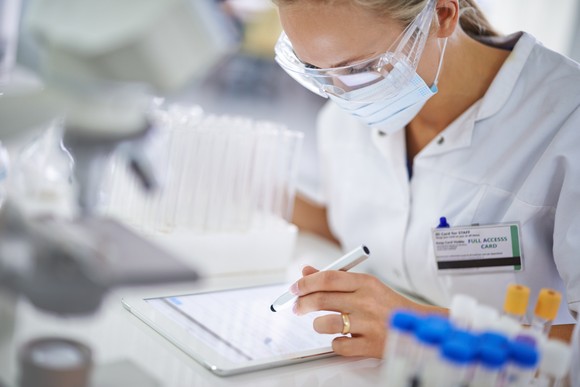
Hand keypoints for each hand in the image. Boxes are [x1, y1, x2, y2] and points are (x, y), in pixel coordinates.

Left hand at [292, 266, 427, 357]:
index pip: (328, 278)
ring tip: (321, 324)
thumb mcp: (365, 286)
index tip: (295, 288)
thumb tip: (307, 272)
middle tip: (297, 306)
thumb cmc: (387, 305)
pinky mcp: (370, 346)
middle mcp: (366, 301)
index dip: (306, 283)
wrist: (417, 326)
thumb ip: (335, 278)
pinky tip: (342, 338)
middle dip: (302, 303)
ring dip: (317, 324)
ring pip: (326, 323)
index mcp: (366, 283)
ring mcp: (368, 324)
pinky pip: (339, 345)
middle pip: (322, 299)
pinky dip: (336, 343)